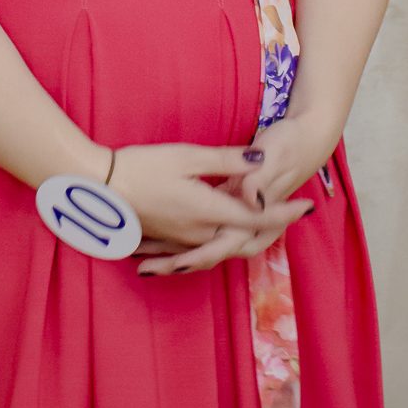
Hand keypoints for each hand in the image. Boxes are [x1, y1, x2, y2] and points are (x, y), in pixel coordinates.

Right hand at [123, 119, 327, 276]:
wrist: (98, 190)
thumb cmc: (142, 166)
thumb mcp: (188, 156)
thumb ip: (227, 160)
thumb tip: (262, 160)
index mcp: (209, 211)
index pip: (259, 216)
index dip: (286, 212)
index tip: (308, 206)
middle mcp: (200, 233)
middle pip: (247, 240)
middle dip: (272, 231)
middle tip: (292, 216)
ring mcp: (183, 241)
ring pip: (226, 247)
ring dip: (248, 237)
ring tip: (265, 225)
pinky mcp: (168, 242)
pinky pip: (204, 250)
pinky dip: (222, 243)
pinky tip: (223, 233)